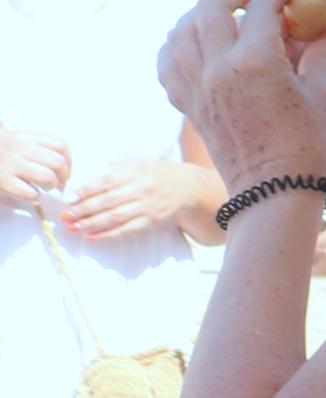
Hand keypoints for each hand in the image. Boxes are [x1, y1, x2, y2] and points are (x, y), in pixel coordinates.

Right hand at [0, 121, 62, 210]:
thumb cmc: (0, 152)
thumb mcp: (17, 140)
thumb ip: (39, 146)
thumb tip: (66, 164)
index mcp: (26, 137)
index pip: (61, 146)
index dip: (69, 161)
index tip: (66, 170)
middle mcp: (20, 148)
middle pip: (58, 163)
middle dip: (64, 176)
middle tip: (60, 184)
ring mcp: (10, 165)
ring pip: (47, 177)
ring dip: (51, 186)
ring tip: (46, 188)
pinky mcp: (3, 181)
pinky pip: (30, 192)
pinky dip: (35, 196)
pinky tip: (30, 193)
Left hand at [54, 155, 211, 244]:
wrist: (189, 187)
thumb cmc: (159, 172)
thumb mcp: (142, 160)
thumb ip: (120, 162)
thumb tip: (100, 165)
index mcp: (136, 172)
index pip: (107, 182)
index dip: (86, 191)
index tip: (69, 198)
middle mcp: (141, 190)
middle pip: (107, 202)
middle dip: (83, 210)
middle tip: (65, 216)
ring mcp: (146, 207)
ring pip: (115, 218)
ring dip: (91, 224)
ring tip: (73, 227)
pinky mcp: (151, 221)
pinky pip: (126, 230)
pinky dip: (108, 235)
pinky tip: (92, 237)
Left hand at [159, 0, 325, 193]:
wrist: (273, 190)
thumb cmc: (307, 145)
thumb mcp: (324, 95)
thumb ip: (321, 54)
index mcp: (257, 61)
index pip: (262, 8)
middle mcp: (219, 67)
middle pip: (210, 7)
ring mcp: (197, 85)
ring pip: (181, 29)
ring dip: (200, 14)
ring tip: (221, 15)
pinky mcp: (187, 103)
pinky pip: (167, 60)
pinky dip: (177, 43)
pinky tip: (193, 43)